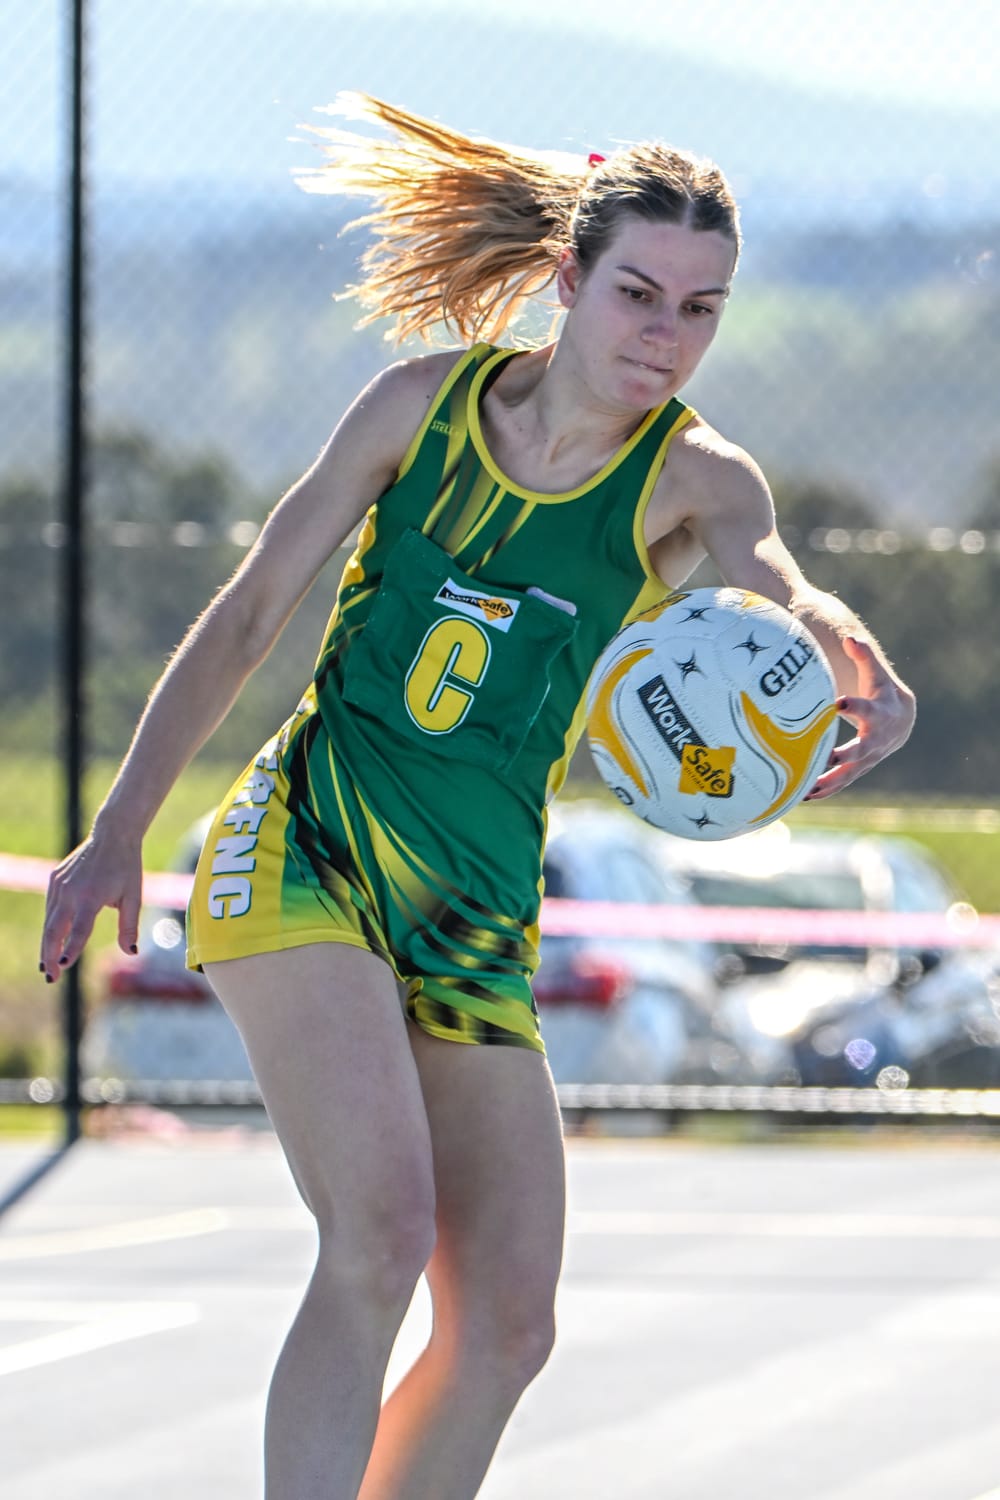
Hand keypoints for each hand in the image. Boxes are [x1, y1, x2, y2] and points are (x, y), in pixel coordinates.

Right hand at [39, 833, 143, 982]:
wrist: (112, 835)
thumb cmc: (126, 868)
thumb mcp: (134, 896)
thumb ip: (129, 926)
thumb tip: (131, 952)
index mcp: (92, 897)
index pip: (79, 929)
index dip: (71, 949)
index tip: (65, 966)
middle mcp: (71, 892)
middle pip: (54, 930)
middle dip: (50, 955)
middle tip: (51, 977)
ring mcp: (60, 885)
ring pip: (49, 921)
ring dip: (47, 944)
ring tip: (48, 965)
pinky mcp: (55, 879)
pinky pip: (51, 907)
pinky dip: (51, 924)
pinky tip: (52, 939)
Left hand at [805, 636, 915, 800]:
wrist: (901, 720)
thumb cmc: (882, 692)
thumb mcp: (876, 673)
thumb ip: (864, 656)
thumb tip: (851, 637)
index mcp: (879, 712)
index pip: (868, 709)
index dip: (855, 706)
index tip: (838, 702)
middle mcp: (876, 739)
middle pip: (861, 749)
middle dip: (844, 755)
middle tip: (824, 758)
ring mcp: (868, 758)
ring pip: (849, 772)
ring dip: (829, 781)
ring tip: (805, 788)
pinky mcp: (858, 768)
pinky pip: (841, 782)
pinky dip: (824, 790)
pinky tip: (803, 797)